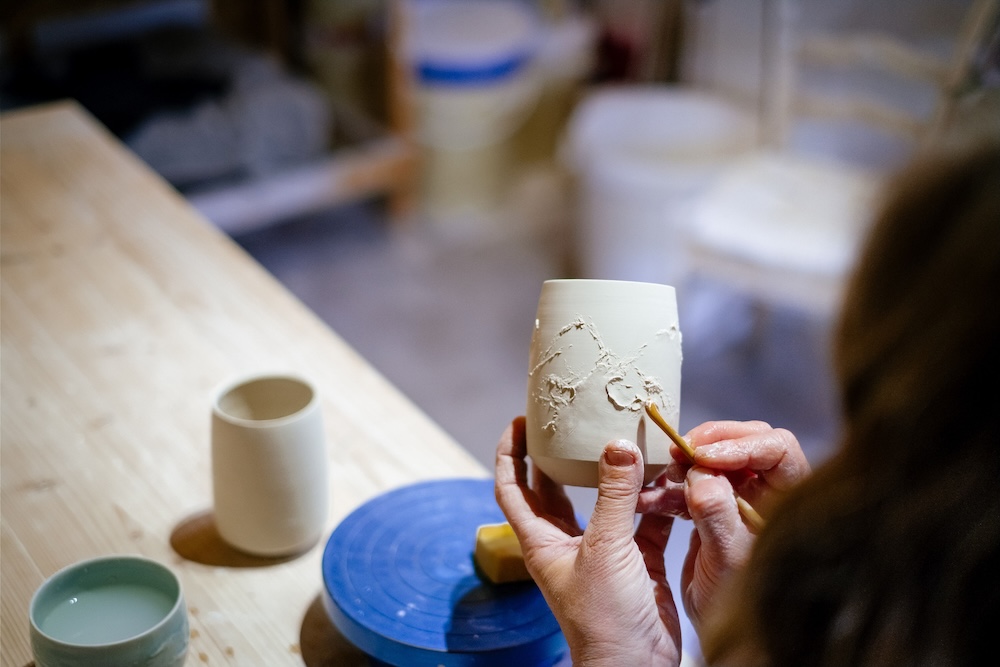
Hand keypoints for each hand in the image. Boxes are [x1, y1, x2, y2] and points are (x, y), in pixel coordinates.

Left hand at [495, 417, 683, 666]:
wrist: (637, 666)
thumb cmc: (604, 618)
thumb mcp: (606, 548)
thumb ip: (615, 495)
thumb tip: (619, 445)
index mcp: (542, 540)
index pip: (513, 487)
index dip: (511, 452)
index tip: (518, 420)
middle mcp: (567, 542)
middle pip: (556, 487)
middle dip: (563, 455)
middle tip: (576, 421)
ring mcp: (602, 551)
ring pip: (607, 500)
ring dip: (620, 475)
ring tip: (634, 441)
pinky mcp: (637, 561)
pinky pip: (644, 520)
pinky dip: (657, 500)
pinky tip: (672, 479)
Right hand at [641, 420, 810, 628]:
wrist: (731, 636)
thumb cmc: (740, 603)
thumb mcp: (727, 561)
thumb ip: (717, 517)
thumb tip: (703, 474)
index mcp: (789, 501)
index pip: (776, 449)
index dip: (739, 444)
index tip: (701, 456)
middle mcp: (772, 494)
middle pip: (748, 443)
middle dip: (709, 443)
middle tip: (678, 453)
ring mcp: (746, 500)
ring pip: (719, 460)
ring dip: (685, 464)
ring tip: (662, 476)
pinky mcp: (720, 510)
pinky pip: (698, 484)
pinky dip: (673, 487)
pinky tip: (651, 497)